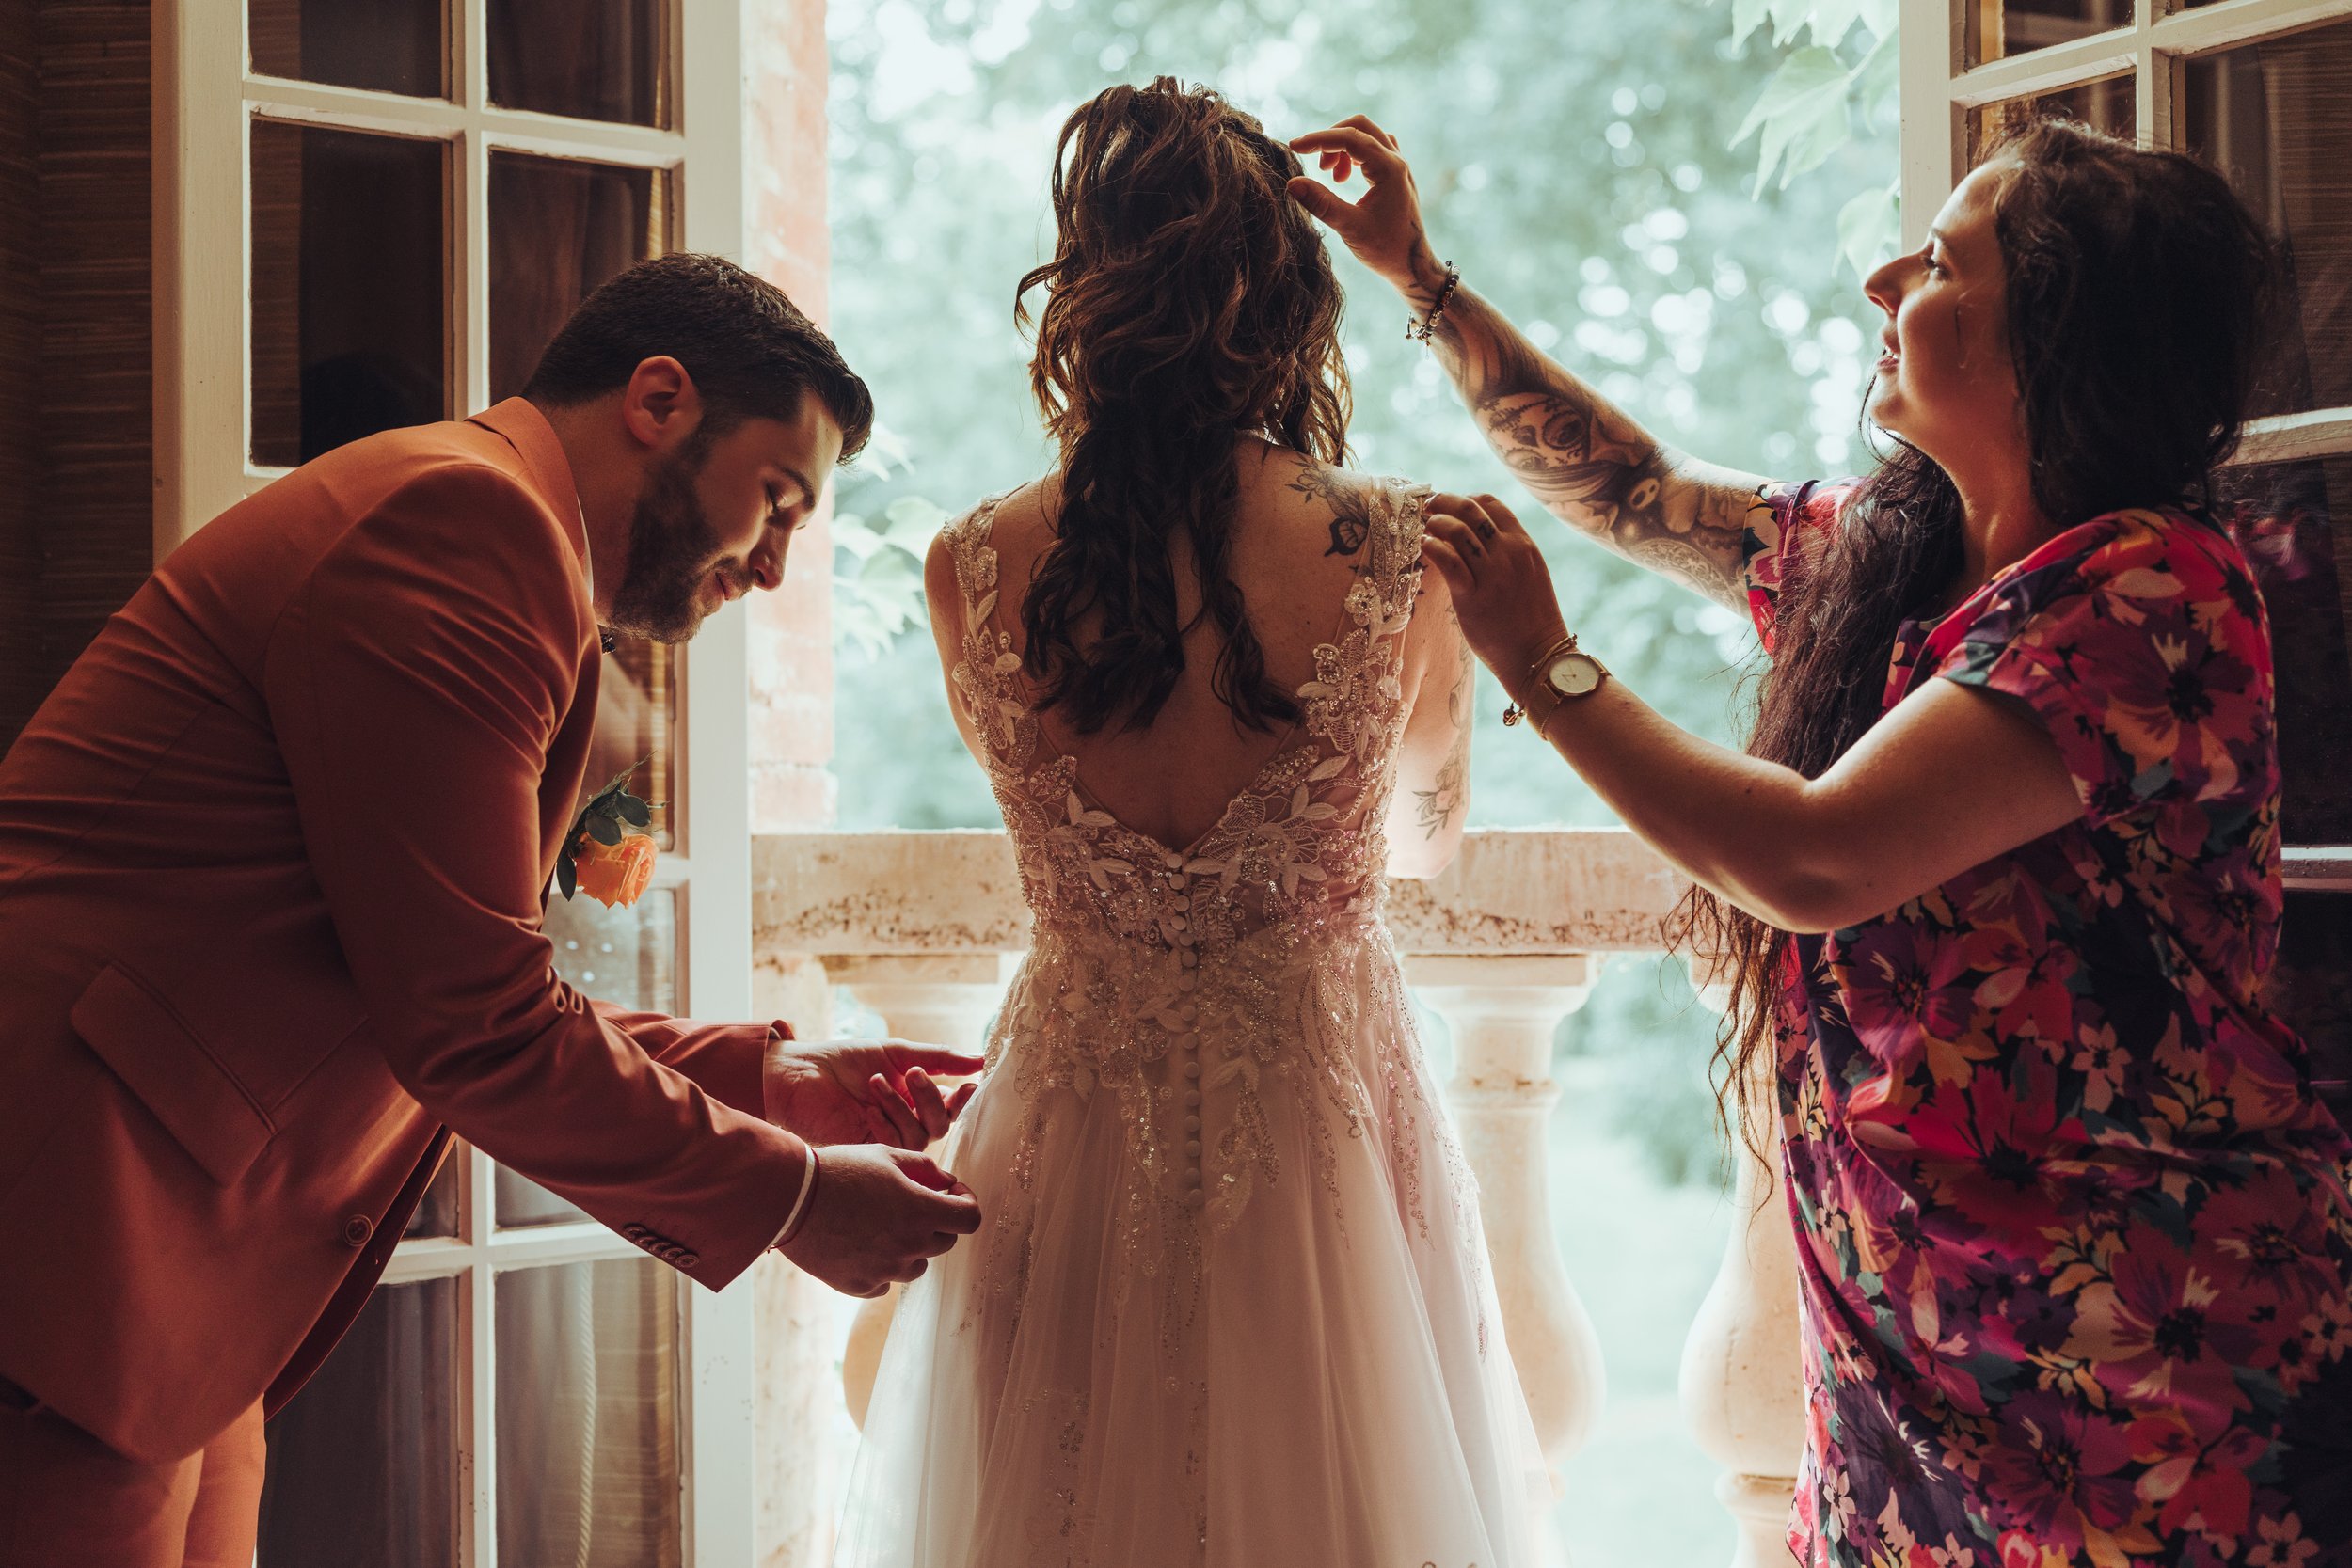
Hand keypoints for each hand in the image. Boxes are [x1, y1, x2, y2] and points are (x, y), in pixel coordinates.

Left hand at [763, 1036, 981, 1148]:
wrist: (801, 1075)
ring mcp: (889, 1137)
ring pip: (922, 1136)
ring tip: (876, 1083)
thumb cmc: (843, 1060)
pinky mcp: (871, 1151)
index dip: (962, 1098)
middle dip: (931, 1097)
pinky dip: (887, 1124)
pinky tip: (868, 1109)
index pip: (950, 1104)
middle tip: (911, 1072)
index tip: (967, 1084)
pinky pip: (897, 1147)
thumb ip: (938, 1058)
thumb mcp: (896, 1052)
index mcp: (913, 1096)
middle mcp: (905, 1119)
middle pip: (941, 1123)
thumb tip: (980, 1059)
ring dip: (903, 1106)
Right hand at [779, 1143, 981, 1297]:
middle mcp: (908, 1246)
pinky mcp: (861, 1287)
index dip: (966, 1204)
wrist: (789, 1199)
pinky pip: (886, 1281)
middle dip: (937, 1221)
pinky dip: (882, 1266)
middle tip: (914, 1203)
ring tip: (881, 1223)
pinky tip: (861, 1243)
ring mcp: (885, 1271)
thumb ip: (925, 1169)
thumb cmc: (838, 1170)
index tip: (952, 1195)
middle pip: (945, 1242)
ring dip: (911, 1246)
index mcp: (920, 1211)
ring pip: (916, 1265)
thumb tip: (948, 1183)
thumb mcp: (885, 1156)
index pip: (969, 1219)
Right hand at [1286, 116, 1447, 299]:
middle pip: (1360, 127)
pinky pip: (1373, 150)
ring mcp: (1398, 167)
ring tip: (1331, 177)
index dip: (1319, 139)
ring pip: (1367, 137)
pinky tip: (1344, 179)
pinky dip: (1354, 156)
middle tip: (1316, 164)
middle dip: (1332, 139)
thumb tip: (1292, 183)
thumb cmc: (1386, 250)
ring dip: (1343, 148)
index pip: (1349, 138)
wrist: (1413, 266)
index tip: (1294, 147)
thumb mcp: (1349, 227)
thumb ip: (1321, 203)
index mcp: (1389, 169)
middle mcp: (1397, 162)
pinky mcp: (1396, 175)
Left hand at [1419, 493, 1571, 691]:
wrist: (1538, 656)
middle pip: (1470, 510)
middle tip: (1429, 508)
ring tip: (1425, 529)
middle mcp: (1509, 554)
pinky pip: (1447, 560)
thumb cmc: (1531, 619)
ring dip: (1435, 523)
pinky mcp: (1472, 597)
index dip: (1465, 499)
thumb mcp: (1529, 574)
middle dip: (1444, 503)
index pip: (1491, 503)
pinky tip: (1425, 547)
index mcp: (1524, 544)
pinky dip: (1432, 547)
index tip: (1450, 507)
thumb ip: (1508, 553)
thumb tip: (1478, 539)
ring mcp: (1492, 575)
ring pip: (1457, 530)